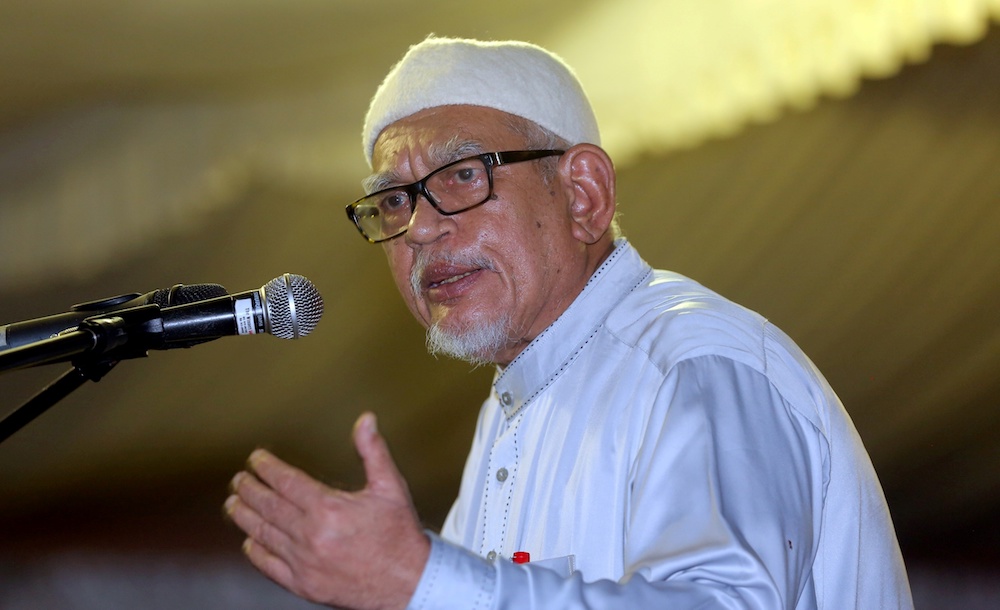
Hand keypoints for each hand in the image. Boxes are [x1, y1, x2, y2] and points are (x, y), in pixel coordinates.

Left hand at [225, 412, 429, 609]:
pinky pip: (270, 566)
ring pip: (263, 534)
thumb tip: (365, 421)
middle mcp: (311, 535)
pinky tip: (249, 543)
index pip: (286, 481)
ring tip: (234, 504)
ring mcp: (304, 562)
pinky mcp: (303, 585)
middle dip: (250, 489)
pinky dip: (256, 553)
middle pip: (268, 506)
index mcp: (328, 508)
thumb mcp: (390, 487)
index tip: (256, 459)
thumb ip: (373, 451)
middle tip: (239, 479)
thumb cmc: (399, 535)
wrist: (409, 582)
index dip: (267, 468)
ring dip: (245, 517)